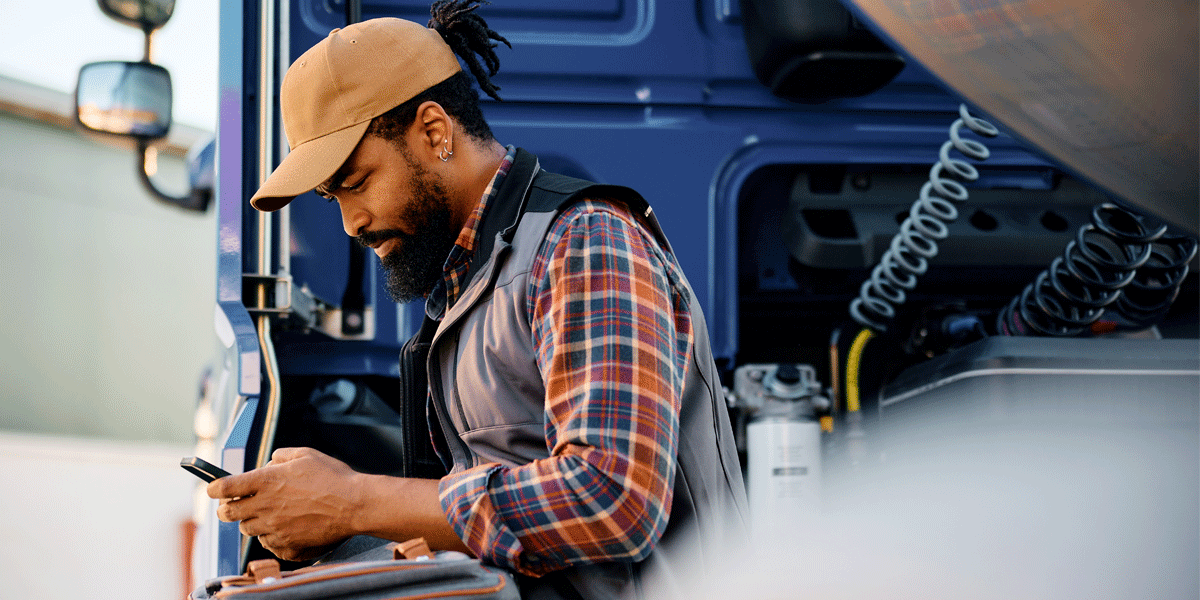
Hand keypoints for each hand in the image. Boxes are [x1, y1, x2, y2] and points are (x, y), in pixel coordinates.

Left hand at [207, 447, 363, 560]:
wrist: (355, 505)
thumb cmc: (333, 477)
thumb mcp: (305, 455)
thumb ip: (280, 456)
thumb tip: (268, 463)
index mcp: (266, 481)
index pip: (224, 487)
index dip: (214, 488)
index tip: (213, 489)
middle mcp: (265, 506)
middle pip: (228, 513)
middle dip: (227, 509)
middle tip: (234, 505)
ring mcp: (274, 528)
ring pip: (247, 529)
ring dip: (251, 521)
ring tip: (267, 514)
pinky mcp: (286, 544)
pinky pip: (267, 544)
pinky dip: (270, 537)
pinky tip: (283, 528)